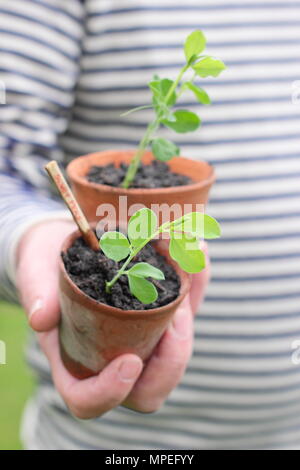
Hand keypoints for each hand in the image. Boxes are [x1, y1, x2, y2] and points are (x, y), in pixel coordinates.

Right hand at [17, 220, 209, 418]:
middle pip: (147, 388)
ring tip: (188, 273)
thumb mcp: (34, 270)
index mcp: (73, 359)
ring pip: (174, 351)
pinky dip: (195, 283)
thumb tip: (42, 318)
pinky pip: (184, 310)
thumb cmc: (43, 264)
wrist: (62, 243)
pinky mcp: (158, 313)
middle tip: (177, 314)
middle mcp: (109, 356)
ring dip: (190, 317)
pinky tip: (197, 251)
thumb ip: (36, 291)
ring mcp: (138, 336)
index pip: (89, 400)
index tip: (130, 360)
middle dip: (171, 360)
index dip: (111, 391)